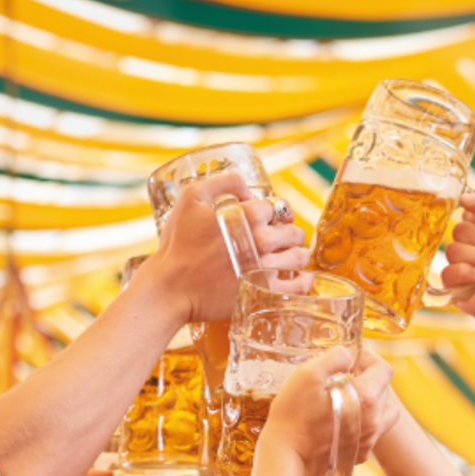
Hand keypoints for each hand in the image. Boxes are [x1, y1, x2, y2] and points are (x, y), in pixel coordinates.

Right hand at [146, 174, 308, 322]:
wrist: (170, 287)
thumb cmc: (178, 244)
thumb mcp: (191, 198)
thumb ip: (224, 182)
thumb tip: (249, 189)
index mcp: (248, 215)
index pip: (276, 207)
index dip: (272, 212)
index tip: (268, 219)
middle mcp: (261, 240)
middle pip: (293, 231)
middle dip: (289, 232)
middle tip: (282, 238)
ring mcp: (264, 268)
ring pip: (300, 257)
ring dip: (298, 254)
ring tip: (291, 256)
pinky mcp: (263, 292)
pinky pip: (298, 287)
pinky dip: (304, 281)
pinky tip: (301, 278)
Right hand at [264, 348, 395, 471]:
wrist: (285, 456)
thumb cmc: (293, 415)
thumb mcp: (309, 374)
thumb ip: (335, 357)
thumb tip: (348, 356)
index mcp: (366, 399)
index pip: (384, 369)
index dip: (370, 357)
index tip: (353, 357)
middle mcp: (374, 422)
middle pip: (384, 390)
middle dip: (368, 378)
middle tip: (345, 376)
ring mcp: (368, 440)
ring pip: (384, 414)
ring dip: (372, 402)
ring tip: (350, 398)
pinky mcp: (358, 454)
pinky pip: (372, 433)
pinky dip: (363, 423)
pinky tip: (342, 420)